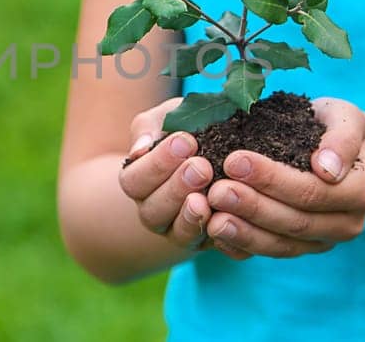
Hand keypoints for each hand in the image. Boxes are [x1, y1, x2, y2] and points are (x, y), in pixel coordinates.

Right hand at [118, 97, 215, 249]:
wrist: (220, 150)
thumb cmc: (187, 130)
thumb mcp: (167, 119)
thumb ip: (150, 128)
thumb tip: (140, 148)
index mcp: (139, 183)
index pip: (134, 181)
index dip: (156, 164)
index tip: (185, 141)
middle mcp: (154, 211)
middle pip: (152, 211)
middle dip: (176, 188)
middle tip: (201, 166)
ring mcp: (180, 231)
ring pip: (178, 232)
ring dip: (192, 215)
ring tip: (207, 196)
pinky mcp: (210, 242)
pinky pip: (213, 245)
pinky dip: (221, 232)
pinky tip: (230, 215)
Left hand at [203, 97, 364, 258]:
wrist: (337, 148)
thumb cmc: (336, 126)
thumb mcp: (345, 118)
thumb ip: (341, 139)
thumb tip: (327, 169)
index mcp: (361, 191)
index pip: (312, 191)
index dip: (272, 179)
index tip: (235, 160)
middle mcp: (346, 224)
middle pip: (294, 222)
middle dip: (252, 207)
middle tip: (216, 190)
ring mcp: (323, 241)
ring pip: (280, 245)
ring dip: (243, 233)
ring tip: (211, 218)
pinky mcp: (301, 248)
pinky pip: (269, 253)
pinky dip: (240, 246)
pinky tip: (214, 232)